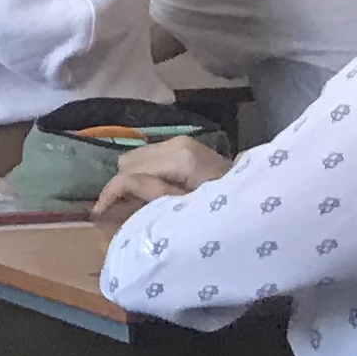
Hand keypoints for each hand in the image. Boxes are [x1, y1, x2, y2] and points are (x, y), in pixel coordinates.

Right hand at [92, 135, 229, 229]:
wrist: (258, 200)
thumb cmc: (225, 211)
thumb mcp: (188, 209)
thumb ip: (153, 195)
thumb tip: (120, 185)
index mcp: (179, 158)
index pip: (129, 170)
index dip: (111, 191)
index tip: (98, 213)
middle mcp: (177, 143)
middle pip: (129, 160)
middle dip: (123, 184)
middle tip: (125, 209)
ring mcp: (181, 142)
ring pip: (137, 156)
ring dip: (134, 177)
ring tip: (140, 200)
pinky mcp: (184, 146)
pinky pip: (150, 156)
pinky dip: (145, 172)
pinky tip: (154, 188)